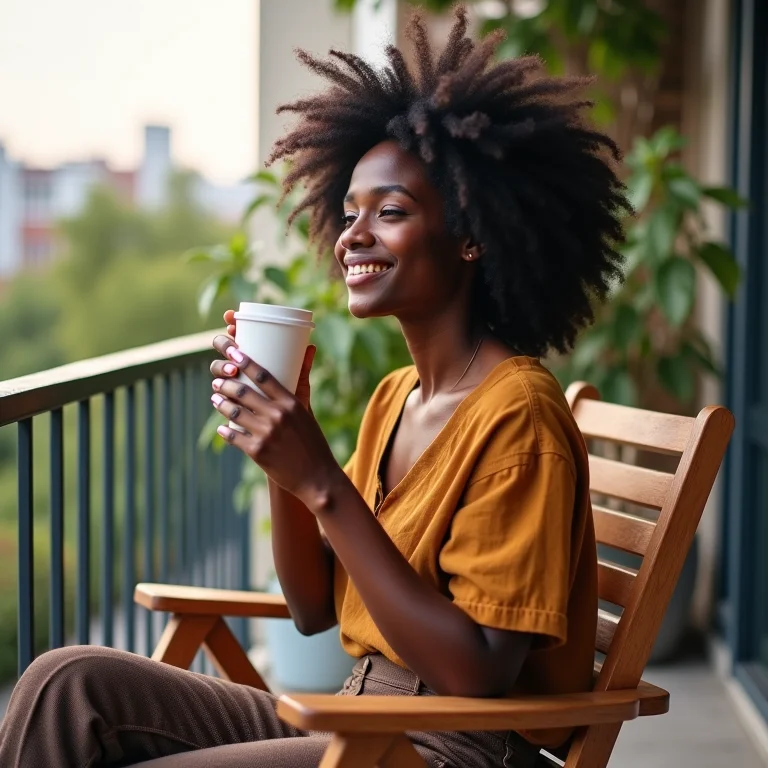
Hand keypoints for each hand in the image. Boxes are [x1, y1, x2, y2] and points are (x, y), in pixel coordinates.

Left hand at [209, 335, 340, 506]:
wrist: (317, 477)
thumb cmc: (313, 442)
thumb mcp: (307, 411)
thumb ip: (302, 382)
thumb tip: (309, 348)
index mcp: (291, 403)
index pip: (263, 375)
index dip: (245, 362)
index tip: (233, 352)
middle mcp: (277, 415)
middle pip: (243, 392)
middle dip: (226, 384)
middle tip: (217, 382)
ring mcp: (266, 434)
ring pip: (234, 412)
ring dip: (221, 404)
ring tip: (215, 399)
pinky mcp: (257, 451)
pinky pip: (233, 436)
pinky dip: (225, 431)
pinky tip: (221, 428)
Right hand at [219, 309, 315, 408]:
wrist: (289, 434)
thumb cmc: (294, 404)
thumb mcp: (299, 386)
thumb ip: (303, 368)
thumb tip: (311, 347)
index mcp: (253, 356)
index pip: (238, 333)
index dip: (231, 322)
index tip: (231, 318)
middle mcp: (239, 367)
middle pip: (223, 348)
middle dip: (224, 345)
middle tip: (236, 352)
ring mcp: (232, 383)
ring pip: (218, 369)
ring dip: (221, 367)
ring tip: (232, 373)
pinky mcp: (229, 402)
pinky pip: (218, 394)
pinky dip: (218, 393)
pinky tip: (218, 395)